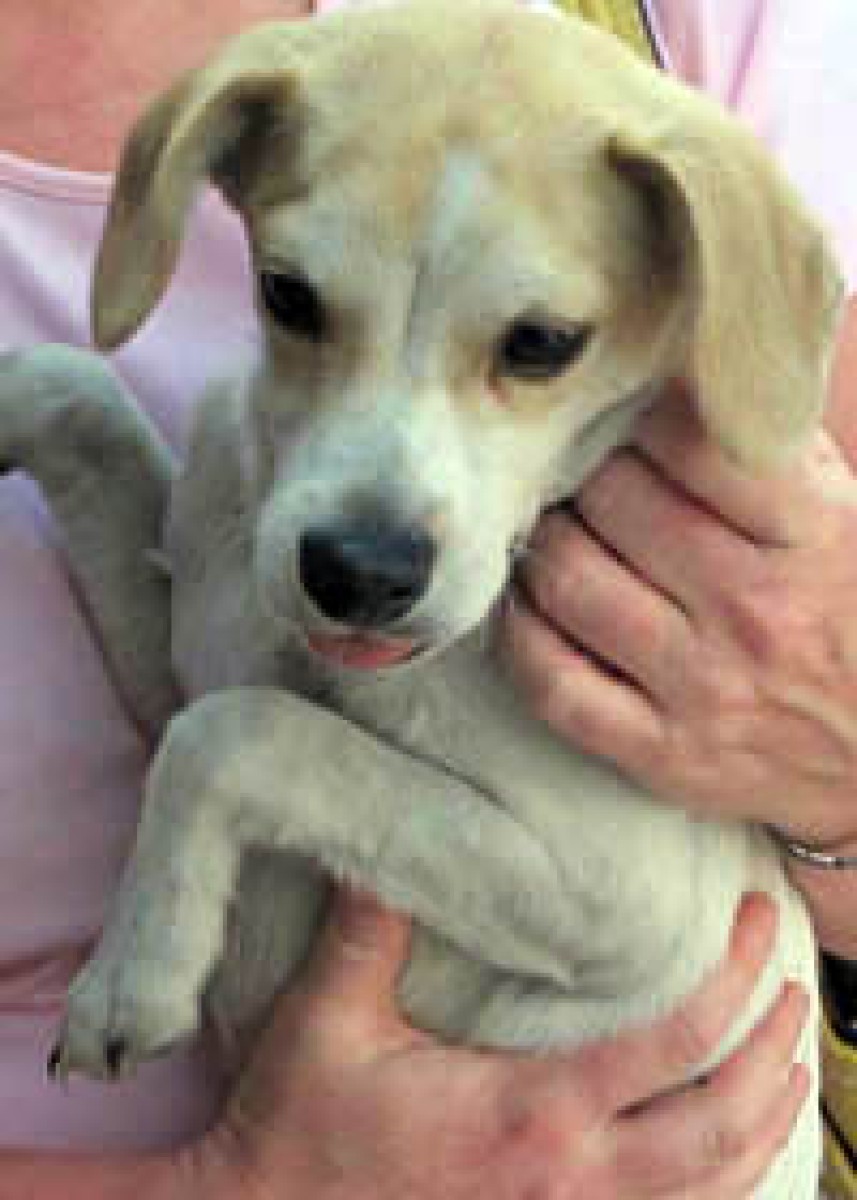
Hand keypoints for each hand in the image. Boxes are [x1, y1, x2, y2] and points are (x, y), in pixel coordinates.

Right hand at [172, 889, 806, 1199]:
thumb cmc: (300, 1128)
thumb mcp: (326, 1018)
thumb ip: (367, 928)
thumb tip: (386, 843)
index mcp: (530, 1113)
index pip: (672, 1044)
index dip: (732, 979)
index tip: (752, 922)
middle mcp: (570, 1177)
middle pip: (721, 1124)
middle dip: (772, 1053)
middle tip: (793, 989)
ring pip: (714, 1188)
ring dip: (767, 1124)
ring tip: (792, 1066)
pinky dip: (724, 1188)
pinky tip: (732, 1160)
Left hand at [503, 391, 856, 853]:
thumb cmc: (854, 618)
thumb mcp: (850, 519)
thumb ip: (775, 453)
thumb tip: (675, 376)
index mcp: (815, 536)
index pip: (692, 440)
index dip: (642, 411)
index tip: (626, 409)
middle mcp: (755, 609)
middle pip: (612, 502)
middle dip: (582, 472)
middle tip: (574, 469)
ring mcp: (704, 687)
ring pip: (569, 581)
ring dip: (543, 543)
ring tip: (553, 529)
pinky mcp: (664, 753)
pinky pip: (552, 683)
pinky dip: (520, 634)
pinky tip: (528, 605)